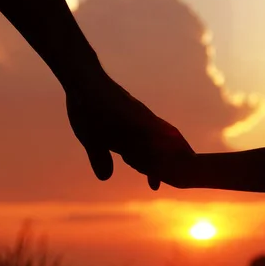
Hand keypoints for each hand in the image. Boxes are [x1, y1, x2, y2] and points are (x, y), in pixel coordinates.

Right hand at [66, 71, 193, 188]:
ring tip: (184, 162)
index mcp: (130, 132)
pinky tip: (165, 144)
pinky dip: (156, 136)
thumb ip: (101, 157)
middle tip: (183, 178)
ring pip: (158, 136)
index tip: (154, 186)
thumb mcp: (91, 140)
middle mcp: (139, 124)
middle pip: (161, 145)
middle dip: (170, 163)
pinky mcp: (131, 109)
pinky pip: (147, 124)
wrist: (81, 79)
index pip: (145, 155)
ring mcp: (137, 116)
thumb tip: (105, 178)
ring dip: (169, 151)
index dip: (150, 171)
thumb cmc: (86, 107)